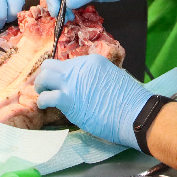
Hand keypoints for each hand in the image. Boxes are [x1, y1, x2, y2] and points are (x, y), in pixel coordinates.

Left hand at [35, 54, 151, 149]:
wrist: (135, 114)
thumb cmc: (130, 101)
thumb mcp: (114, 78)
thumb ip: (98, 77)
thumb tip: (89, 84)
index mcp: (93, 61)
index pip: (69, 64)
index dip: (63, 74)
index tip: (61, 83)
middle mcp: (81, 67)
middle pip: (51, 65)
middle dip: (46, 75)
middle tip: (46, 86)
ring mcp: (73, 82)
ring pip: (44, 76)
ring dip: (40, 86)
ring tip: (42, 94)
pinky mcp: (68, 99)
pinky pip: (46, 96)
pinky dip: (42, 101)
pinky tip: (44, 106)